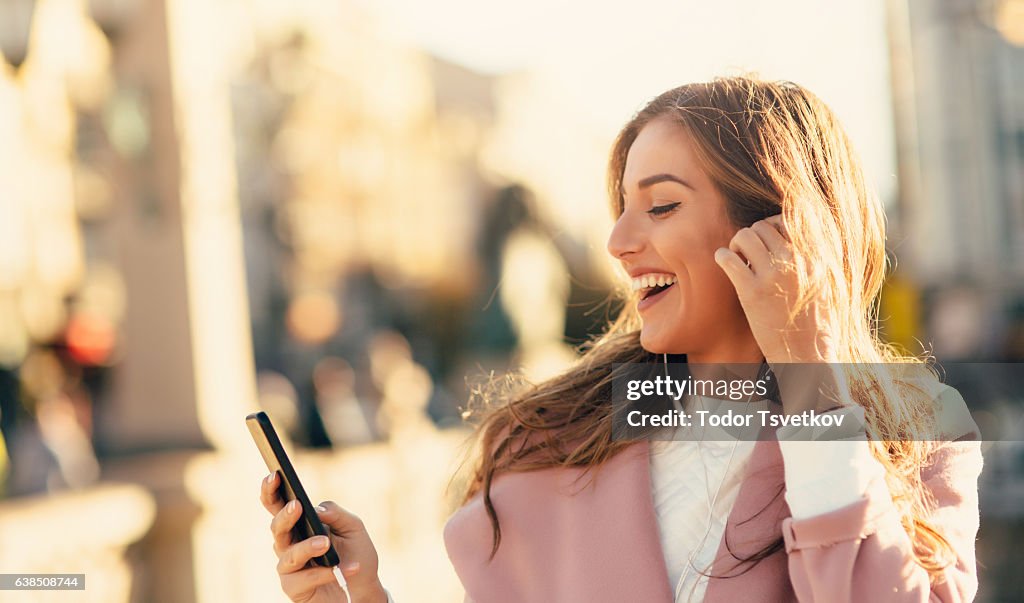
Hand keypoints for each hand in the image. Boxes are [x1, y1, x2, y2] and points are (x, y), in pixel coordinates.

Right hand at [260, 472, 387, 602]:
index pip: (278, 506)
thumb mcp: (354, 528)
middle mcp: (289, 544)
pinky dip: (324, 573)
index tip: (274, 474)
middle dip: (284, 516)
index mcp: (299, 524)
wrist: (364, 588)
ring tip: (325, 543)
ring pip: (288, 555)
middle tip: (296, 506)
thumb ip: (336, 514)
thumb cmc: (356, 554)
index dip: (271, 491)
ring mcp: (289, 567)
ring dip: (307, 547)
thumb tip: (316, 509)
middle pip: (277, 528)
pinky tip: (340, 568)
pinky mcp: (295, 588)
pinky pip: (303, 579)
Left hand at [713, 215, 834, 365]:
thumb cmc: (816, 324)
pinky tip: (725, 264)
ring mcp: (773, 276)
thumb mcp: (828, 284)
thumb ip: (817, 259)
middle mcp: (795, 262)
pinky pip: (728, 258)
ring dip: (737, 244)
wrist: (806, 356)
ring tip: (739, 258)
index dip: (774, 225)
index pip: (790, 220)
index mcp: (816, 258)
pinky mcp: (752, 292)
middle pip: (763, 226)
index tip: (768, 237)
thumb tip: (805, 235)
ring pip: (745, 236)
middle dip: (752, 235)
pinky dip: (722, 257)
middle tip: (749, 252)